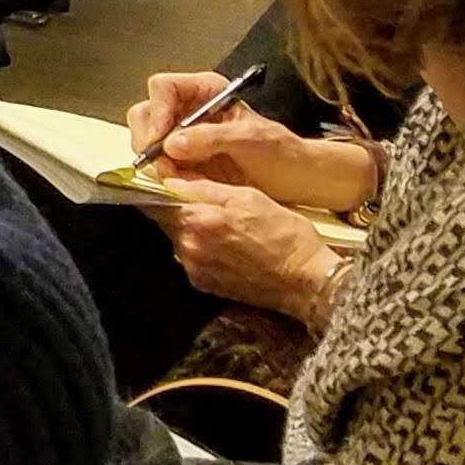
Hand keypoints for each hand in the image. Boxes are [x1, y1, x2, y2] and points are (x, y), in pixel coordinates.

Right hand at [127, 71, 374, 211]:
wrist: (299, 183)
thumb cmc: (283, 153)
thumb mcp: (251, 140)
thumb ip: (211, 138)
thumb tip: (172, 144)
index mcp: (205, 92)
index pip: (164, 88)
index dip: (157, 110)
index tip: (161, 137)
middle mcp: (189, 111)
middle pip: (147, 113)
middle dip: (148, 138)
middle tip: (159, 162)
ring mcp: (184, 138)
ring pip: (148, 141)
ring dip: (154, 160)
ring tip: (174, 177)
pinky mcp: (185, 164)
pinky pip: (160, 166)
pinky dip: (163, 176)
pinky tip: (178, 184)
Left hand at [156, 180, 341, 324]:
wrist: (307, 281)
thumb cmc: (286, 236)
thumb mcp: (249, 197)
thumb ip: (205, 188)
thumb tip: (172, 180)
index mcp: (197, 220)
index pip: (157, 199)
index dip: (162, 189)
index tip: (169, 184)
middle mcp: (189, 246)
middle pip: (166, 220)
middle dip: (179, 210)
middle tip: (209, 207)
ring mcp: (195, 268)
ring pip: (179, 239)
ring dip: (192, 231)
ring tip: (225, 230)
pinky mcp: (203, 284)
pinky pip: (191, 259)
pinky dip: (202, 250)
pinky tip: (228, 248)